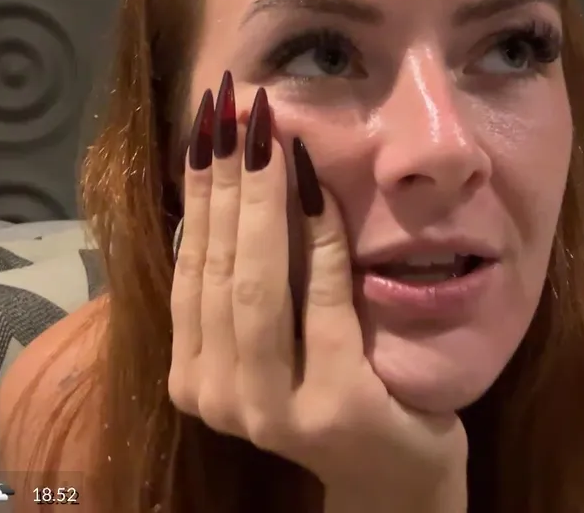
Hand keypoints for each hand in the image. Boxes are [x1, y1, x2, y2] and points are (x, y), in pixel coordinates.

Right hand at [167, 76, 467, 510]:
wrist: (394, 477)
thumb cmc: (334, 392)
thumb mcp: (276, 339)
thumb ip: (247, 284)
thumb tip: (226, 182)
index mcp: (192, 375)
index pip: (189, 264)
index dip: (196, 190)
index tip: (205, 123)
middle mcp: (216, 397)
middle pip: (216, 268)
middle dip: (227, 180)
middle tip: (236, 108)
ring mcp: (271, 410)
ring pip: (255, 286)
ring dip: (263, 201)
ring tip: (268, 134)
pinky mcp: (334, 408)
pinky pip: (324, 306)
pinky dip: (321, 243)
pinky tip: (318, 189)